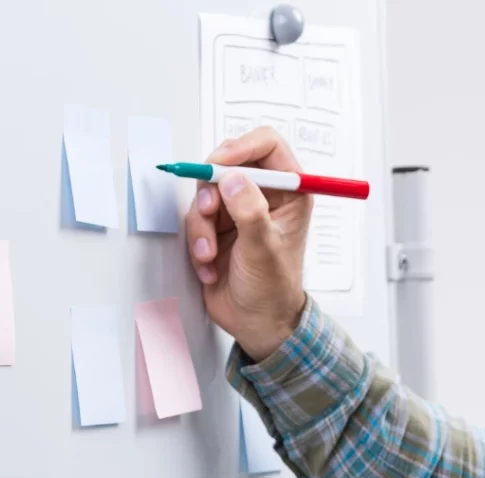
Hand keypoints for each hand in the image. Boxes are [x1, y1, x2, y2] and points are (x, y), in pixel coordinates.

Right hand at [185, 127, 311, 362]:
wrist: (255, 323)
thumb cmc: (272, 290)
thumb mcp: (263, 249)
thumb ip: (250, 211)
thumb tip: (233, 179)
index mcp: (289, 193)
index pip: (266, 146)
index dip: (240, 148)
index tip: (219, 165)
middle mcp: (262, 197)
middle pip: (227, 166)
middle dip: (211, 191)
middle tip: (209, 211)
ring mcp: (237, 214)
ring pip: (206, 196)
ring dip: (202, 227)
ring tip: (210, 254)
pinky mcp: (216, 231)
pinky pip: (195, 223)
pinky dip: (197, 245)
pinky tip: (209, 267)